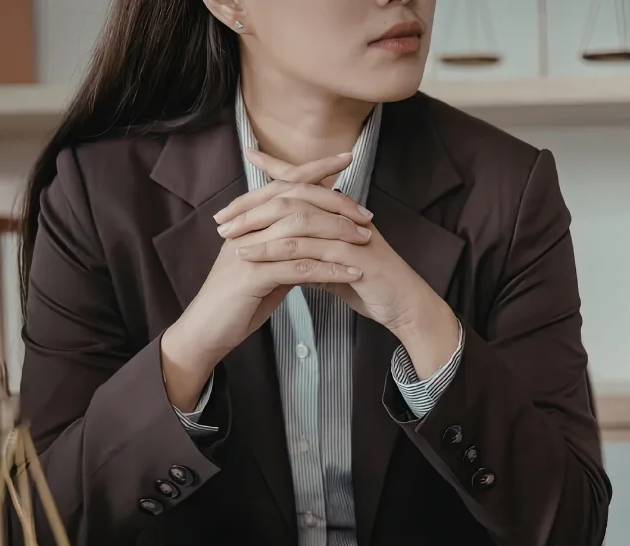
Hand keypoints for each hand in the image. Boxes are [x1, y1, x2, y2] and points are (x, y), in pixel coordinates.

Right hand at [161, 151, 372, 406]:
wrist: (205, 332)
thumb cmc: (238, 301)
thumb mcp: (267, 268)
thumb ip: (288, 249)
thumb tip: (317, 238)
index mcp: (249, 221)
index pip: (285, 184)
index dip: (315, 169)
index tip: (346, 158)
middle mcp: (247, 229)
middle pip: (294, 200)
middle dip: (334, 201)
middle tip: (366, 212)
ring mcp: (248, 250)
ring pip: (298, 230)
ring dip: (337, 234)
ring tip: (366, 240)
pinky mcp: (252, 276)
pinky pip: (298, 268)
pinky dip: (329, 270)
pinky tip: (352, 274)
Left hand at [217, 149, 458, 377]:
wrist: (406, 306)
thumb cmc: (375, 286)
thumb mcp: (338, 265)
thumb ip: (315, 254)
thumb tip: (291, 254)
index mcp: (342, 213)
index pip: (305, 182)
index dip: (279, 167)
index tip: (250, 155)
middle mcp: (344, 216)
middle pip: (293, 195)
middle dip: (254, 204)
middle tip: (223, 216)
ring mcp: (348, 233)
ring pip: (296, 218)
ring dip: (258, 226)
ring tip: (230, 236)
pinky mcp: (349, 256)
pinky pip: (306, 247)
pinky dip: (275, 249)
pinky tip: (253, 255)